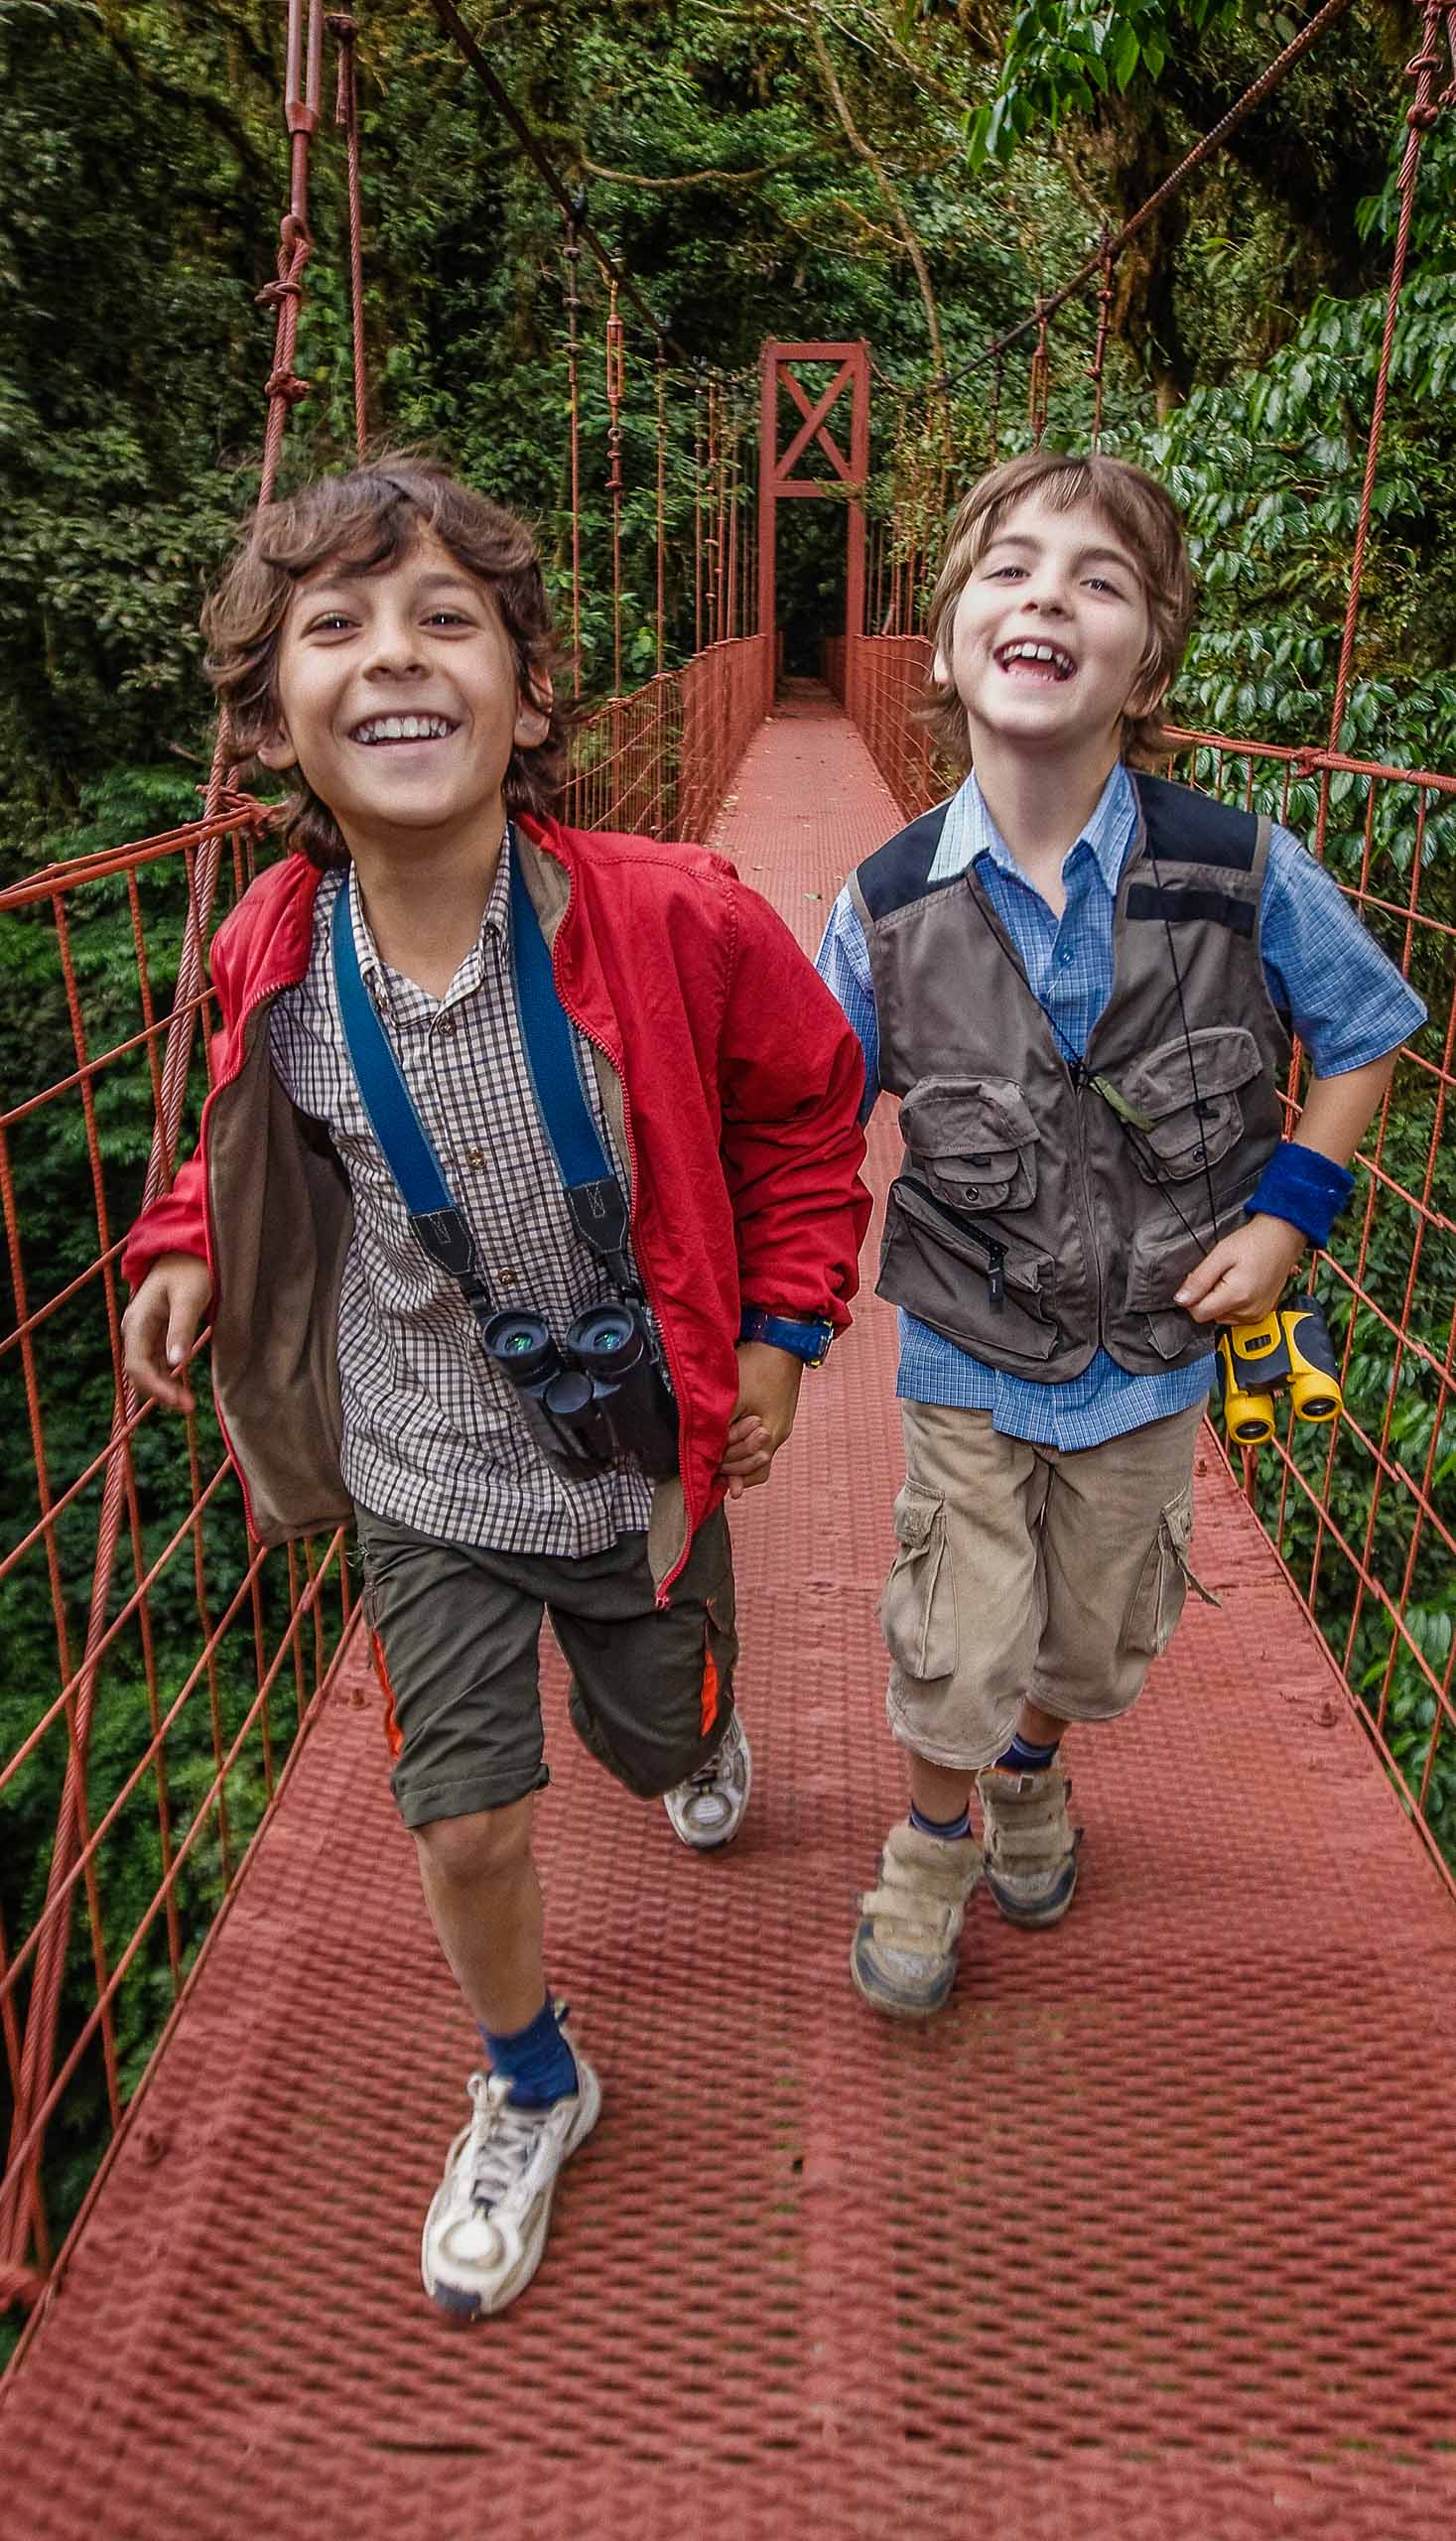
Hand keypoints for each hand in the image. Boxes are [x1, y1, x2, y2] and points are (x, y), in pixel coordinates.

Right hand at [121, 1252, 213, 1411]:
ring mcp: (142, 1331)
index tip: (182, 1403)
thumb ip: (181, 1329)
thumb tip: (176, 1363)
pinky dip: (165, 1376)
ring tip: (187, 1402)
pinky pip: (154, 1361)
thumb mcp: (190, 1298)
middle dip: (161, 1392)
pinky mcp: (154, 1333)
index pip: (138, 1365)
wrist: (187, 1251)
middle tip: (189, 1406)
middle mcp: (134, 1328)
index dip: (157, 1388)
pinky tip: (180, 1388)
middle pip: (139, 1371)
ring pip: (146, 1369)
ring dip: (163, 1387)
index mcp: (138, 1320)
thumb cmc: (191, 1271)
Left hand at [717, 1341, 804, 1499]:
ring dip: (738, 1457)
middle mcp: (778, 1435)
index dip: (722, 1469)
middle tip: (707, 1459)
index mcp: (769, 1435)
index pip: (745, 1470)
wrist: (781, 1340)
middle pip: (753, 1468)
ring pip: (758, 1457)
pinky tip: (730, 1441)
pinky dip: (746, 1445)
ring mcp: (780, 1425)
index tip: (703, 1463)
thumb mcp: (732, 1400)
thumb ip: (721, 1431)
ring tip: (717, 1454)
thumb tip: (707, 1455)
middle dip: (730, 1466)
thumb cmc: (756, 1366)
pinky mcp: (777, 1415)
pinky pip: (760, 1441)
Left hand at [1175, 1214, 1306, 1327]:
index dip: (1193, 1297)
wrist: (1281, 1238)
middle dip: (1208, 1297)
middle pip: (1210, 1315)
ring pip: (1221, 1317)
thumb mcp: (1220, 1255)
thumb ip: (1199, 1280)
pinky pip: (1236, 1316)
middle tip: (1219, 1274)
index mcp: (1237, 1296)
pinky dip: (1232, 1303)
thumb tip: (1181, 1300)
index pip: (1199, 1314)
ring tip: (1232, 1278)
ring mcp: (1257, 1314)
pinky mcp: (1261, 1314)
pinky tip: (1240, 1286)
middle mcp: (1249, 1311)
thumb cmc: (1254, 1242)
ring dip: (1220, 1301)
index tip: (1200, 1280)